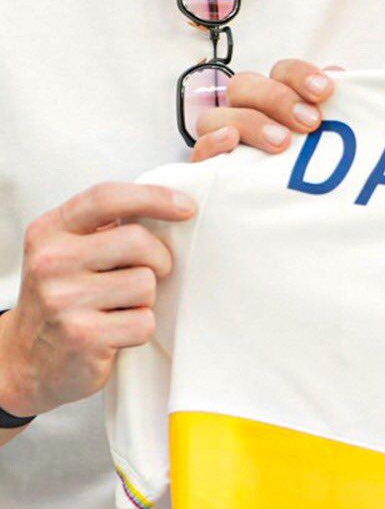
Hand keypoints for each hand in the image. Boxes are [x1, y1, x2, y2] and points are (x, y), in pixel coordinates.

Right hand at [0, 183, 194, 416]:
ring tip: (118, 307)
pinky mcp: (82, 338)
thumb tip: (170, 208)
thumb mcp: (68, 251)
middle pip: (137, 240)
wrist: (24, 362)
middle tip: (147, 273)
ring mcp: (63, 301)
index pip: (107, 197)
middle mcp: (51, 262)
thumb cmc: (59, 299)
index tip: (186, 206)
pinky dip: (139, 329)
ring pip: (146, 283)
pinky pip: (143, 322)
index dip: (153, 197)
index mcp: (49, 231)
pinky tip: (115, 332)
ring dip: (145, 299)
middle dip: (157, 258)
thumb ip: (105, 227)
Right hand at [189, 60, 337, 161]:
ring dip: (250, 122)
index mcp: (276, 98)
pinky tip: (232, 141)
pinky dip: (213, 142)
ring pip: (217, 114)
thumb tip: (340, 77)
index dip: (301, 74)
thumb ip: (334, 109)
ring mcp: (222, 139)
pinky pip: (198, 150)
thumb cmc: (312, 170)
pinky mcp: (207, 171)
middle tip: (310, 122)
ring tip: (282, 143)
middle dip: (278, 98)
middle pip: (244, 85)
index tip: (326, 91)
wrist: (289, 223)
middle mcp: (245, 112)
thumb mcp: (329, 140)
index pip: (282, 71)